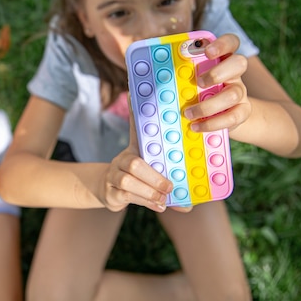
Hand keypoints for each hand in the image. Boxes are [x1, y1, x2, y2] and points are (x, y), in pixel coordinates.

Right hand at [101, 95, 172, 212]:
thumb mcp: (155, 171)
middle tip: (170, 186)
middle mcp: (122, 160)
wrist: (107, 189)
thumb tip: (193, 197)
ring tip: (164, 199)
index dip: (136, 112)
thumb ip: (174, 180)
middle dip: (153, 176)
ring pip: (127, 181)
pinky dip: (145, 202)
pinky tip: (159, 206)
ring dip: (149, 191)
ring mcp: (113, 176)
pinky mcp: (110, 192)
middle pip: (134, 163)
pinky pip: (125, 196)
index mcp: (134, 149)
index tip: (135, 94)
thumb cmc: (137, 177)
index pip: (136, 128)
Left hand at [183, 33, 250, 131]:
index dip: (222, 44)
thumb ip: (177, 72)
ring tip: (189, 112)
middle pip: (239, 63)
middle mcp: (233, 74)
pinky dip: (212, 123)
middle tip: (199, 82)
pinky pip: (232, 117)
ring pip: (234, 93)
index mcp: (222, 59)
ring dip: (208, 105)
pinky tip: (196, 126)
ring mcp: (239, 92)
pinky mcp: (242, 112)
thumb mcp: (188, 80)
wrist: (220, 117)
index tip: (207, 51)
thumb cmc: (198, 93)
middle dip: (218, 72)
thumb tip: (150, 67)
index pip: (231, 43)